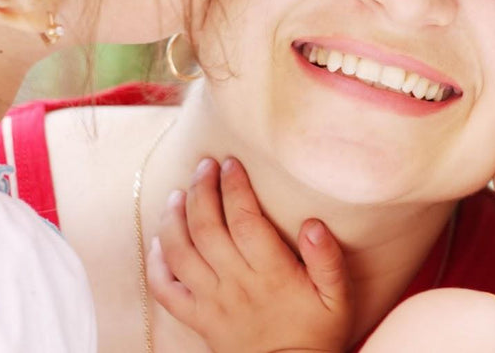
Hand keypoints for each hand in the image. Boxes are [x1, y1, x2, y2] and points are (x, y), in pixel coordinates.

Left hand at [148, 156, 351, 352]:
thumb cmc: (317, 333)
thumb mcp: (338, 297)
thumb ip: (327, 259)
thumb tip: (313, 223)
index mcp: (271, 273)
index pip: (245, 219)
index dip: (234, 186)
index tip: (230, 161)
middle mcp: (236, 284)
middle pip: (207, 228)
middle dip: (202, 190)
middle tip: (204, 165)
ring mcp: (212, 302)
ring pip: (181, 253)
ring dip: (174, 218)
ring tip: (178, 192)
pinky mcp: (198, 318)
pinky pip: (165, 290)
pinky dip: (156, 262)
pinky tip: (159, 240)